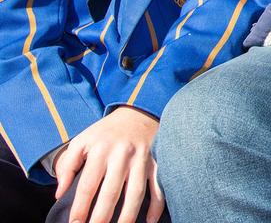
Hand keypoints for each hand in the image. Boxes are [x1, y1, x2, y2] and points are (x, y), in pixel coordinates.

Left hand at [53, 106, 163, 222]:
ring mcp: (142, 159)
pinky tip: (149, 220)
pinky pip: (158, 186)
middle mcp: (122, 155)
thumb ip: (67, 165)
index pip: (88, 185)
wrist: (139, 111)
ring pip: (136, 193)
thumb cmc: (106, 132)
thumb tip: (60, 193)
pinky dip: (156, 204)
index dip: (80, 207)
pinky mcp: (157, 161)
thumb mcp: (82, 141)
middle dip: (101, 217)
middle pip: (111, 193)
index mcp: (101, 150)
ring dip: (128, 216)